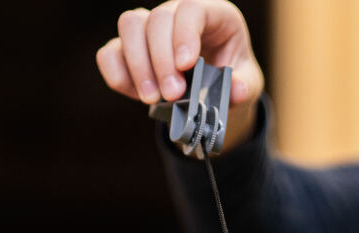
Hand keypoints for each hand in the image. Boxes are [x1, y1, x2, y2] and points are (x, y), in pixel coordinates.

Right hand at [97, 2, 263, 149]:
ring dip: (138, 65)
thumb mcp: (248, 83)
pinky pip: (109, 52)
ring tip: (152, 98)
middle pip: (157, 19)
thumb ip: (245, 86)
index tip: (186, 65)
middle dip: (161, 59)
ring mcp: (150, 28)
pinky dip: (118, 74)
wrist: (214, 89)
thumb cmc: (233, 77)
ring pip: (130, 26)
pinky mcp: (129, 49)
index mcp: (213, 13)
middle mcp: (177, 13)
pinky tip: (136, 94)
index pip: (191, 8)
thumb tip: (236, 89)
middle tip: (172, 95)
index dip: (184, 34)